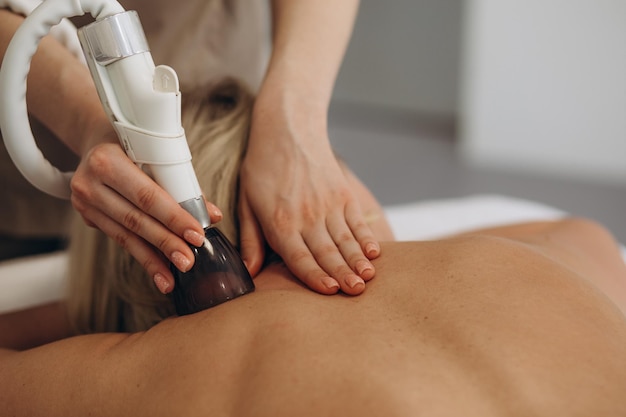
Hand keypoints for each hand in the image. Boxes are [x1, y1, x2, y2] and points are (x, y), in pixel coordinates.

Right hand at [70, 137, 222, 294]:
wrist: (96, 139)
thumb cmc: (133, 143)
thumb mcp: (155, 150)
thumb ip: (183, 183)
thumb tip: (213, 215)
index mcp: (106, 159)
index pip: (147, 195)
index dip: (173, 217)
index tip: (197, 235)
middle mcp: (90, 182)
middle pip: (135, 219)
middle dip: (165, 243)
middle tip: (188, 262)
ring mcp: (85, 202)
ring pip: (125, 235)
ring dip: (152, 258)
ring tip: (172, 277)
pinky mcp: (87, 216)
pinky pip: (120, 238)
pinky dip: (142, 254)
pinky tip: (158, 270)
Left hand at [238, 105, 380, 295]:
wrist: (288, 130)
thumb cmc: (263, 168)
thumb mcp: (247, 203)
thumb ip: (251, 240)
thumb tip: (249, 272)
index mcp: (281, 222)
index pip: (300, 257)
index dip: (315, 277)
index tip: (329, 292)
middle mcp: (307, 216)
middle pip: (327, 252)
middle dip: (342, 275)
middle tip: (355, 293)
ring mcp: (328, 205)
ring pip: (346, 240)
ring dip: (357, 261)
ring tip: (367, 279)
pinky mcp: (343, 194)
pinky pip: (357, 222)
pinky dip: (366, 238)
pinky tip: (374, 252)